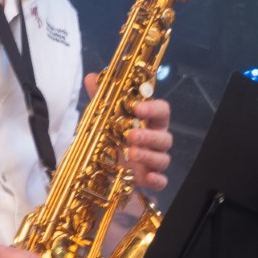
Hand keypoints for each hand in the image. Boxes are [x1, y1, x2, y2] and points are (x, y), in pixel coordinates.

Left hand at [84, 72, 173, 191]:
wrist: (103, 162)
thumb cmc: (110, 134)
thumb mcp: (103, 116)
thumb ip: (101, 98)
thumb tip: (91, 77)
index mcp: (149, 121)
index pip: (162, 111)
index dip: (153, 108)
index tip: (137, 107)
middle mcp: (155, 140)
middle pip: (165, 137)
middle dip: (150, 136)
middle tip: (130, 135)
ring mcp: (154, 160)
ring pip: (164, 158)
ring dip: (149, 155)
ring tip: (130, 153)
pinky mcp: (149, 177)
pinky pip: (162, 181)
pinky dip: (157, 180)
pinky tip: (147, 178)